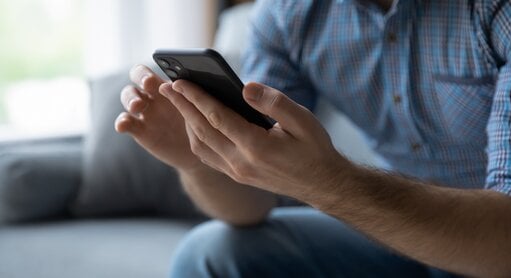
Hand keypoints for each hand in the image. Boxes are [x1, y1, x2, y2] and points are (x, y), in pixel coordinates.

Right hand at [114, 65, 201, 170]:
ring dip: (130, 99)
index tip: (150, 81)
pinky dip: (122, 123)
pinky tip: (123, 126)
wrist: (203, 148)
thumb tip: (208, 83)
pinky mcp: (140, 131)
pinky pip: (126, 123)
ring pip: (129, 98)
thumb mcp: (204, 107)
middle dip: (139, 79)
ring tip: (137, 106)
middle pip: (136, 79)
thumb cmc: (205, 122)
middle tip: (147, 86)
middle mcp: (153, 95)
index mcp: (167, 84)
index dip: (145, 73)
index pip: (149, 70)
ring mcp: (145, 112)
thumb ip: (200, 94)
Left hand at [160, 80, 347, 197]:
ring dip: (186, 122)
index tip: (179, 81)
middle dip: (182, 107)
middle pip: (202, 130)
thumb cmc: (314, 149)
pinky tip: (194, 124)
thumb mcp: (303, 121)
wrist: (321, 184)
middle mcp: (241, 163)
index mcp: (256, 147)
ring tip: (177, 102)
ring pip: (201, 145)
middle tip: (165, 87)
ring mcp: (237, 172)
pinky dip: (196, 138)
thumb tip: (246, 87)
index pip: (216, 117)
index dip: (195, 98)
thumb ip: (274, 103)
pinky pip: (208, 156)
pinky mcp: (237, 176)